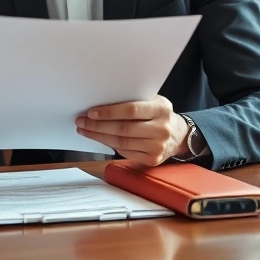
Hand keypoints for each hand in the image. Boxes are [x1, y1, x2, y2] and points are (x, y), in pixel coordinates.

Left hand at [75, 96, 189, 165]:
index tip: (91, 112)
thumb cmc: (157, 114)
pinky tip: (99, 138)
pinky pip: (125, 152)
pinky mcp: (152, 159)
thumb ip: (133, 100)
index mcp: (161, 109)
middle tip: (81, 121)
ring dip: (99, 136)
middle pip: (123, 129)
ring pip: (121, 142)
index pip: (131, 110)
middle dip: (98, 125)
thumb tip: (100, 102)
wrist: (178, 135)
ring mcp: (158, 146)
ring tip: (85, 130)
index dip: (109, 112)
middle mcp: (162, 129)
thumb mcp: (152, 101)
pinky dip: (109, 145)